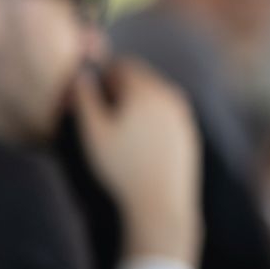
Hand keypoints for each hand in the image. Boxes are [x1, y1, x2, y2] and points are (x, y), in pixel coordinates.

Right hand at [73, 60, 202, 260]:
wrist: (160, 202)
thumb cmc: (121, 167)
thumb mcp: (94, 133)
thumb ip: (85, 99)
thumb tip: (81, 75)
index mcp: (147, 91)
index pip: (123, 65)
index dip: (104, 77)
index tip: (92, 100)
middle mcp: (170, 96)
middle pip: (141, 78)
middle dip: (121, 88)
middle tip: (103, 117)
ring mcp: (183, 114)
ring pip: (155, 95)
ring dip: (136, 103)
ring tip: (119, 132)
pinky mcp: (189, 131)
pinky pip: (166, 113)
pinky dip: (151, 119)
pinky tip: (137, 143)